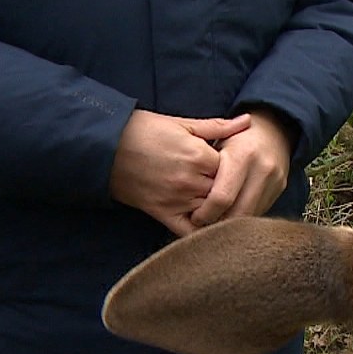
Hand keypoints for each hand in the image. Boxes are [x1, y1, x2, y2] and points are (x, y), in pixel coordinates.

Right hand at [110, 110, 251, 235]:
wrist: (104, 146)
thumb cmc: (143, 130)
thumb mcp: (182, 124)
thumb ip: (218, 127)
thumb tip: (248, 121)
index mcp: (199, 156)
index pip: (233, 169)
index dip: (236, 168)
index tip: (237, 166)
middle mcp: (191, 180)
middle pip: (226, 192)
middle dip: (232, 190)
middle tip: (238, 189)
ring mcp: (176, 199)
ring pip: (212, 212)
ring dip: (221, 211)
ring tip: (228, 206)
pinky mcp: (161, 213)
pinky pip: (188, 231)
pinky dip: (202, 232)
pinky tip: (209, 226)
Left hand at [189, 108, 294, 227]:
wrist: (273, 130)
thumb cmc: (236, 137)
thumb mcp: (216, 141)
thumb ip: (202, 164)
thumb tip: (184, 194)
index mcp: (242, 155)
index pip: (222, 197)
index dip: (206, 213)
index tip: (194, 217)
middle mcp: (262, 169)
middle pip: (238, 212)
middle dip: (218, 223)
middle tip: (202, 225)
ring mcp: (275, 180)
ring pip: (249, 216)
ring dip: (231, 223)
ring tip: (214, 221)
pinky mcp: (280, 189)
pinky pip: (258, 212)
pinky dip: (243, 217)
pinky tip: (230, 213)